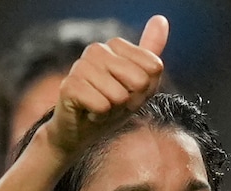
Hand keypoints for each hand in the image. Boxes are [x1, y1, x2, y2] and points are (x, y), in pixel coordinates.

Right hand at [46, 15, 169, 156]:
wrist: (83, 131)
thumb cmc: (113, 105)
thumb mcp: (141, 82)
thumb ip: (151, 52)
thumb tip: (161, 18)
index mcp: (115, 45)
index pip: (154, 67)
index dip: (146, 89)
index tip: (129, 92)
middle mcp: (97, 50)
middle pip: (140, 80)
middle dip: (131, 100)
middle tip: (115, 103)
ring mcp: (80, 66)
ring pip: (120, 95)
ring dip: (114, 110)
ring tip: (101, 107)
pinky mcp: (69, 86)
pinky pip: (102, 105)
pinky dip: (100, 116)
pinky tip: (89, 112)